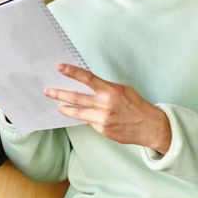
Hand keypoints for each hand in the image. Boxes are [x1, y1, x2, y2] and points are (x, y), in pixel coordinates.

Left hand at [44, 64, 171, 153]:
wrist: (150, 126)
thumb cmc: (136, 105)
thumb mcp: (122, 89)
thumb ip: (104, 88)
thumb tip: (87, 85)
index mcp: (110, 91)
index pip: (87, 78)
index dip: (72, 72)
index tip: (60, 67)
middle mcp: (104, 105)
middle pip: (75, 98)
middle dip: (59, 94)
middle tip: (48, 90)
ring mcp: (102, 119)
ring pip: (77, 113)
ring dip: (65, 108)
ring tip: (58, 105)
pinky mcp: (102, 130)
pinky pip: (88, 121)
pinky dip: (83, 117)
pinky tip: (79, 115)